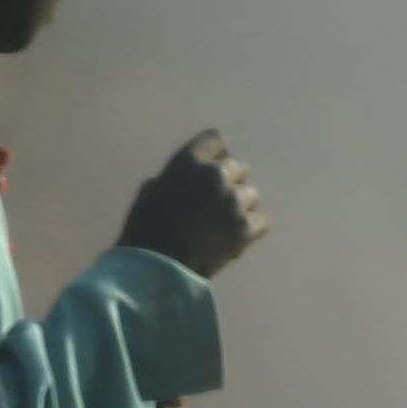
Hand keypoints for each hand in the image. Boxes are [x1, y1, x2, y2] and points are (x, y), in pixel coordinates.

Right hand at [119, 131, 268, 278]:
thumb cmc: (145, 230)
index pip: (217, 140)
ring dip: (240, 205)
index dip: (217, 154)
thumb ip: (173, 180)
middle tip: (218, 202)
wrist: (158, 268)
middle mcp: (216, 175)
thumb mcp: (150, 194)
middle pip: (238, 168)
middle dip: (230, 182)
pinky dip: (250, 228)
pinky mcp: (246, 228)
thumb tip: (185, 182)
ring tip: (225, 223)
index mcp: (189, 162)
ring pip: (251, 195)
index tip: (214, 166)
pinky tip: (236, 237)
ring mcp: (234, 201)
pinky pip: (261, 221)